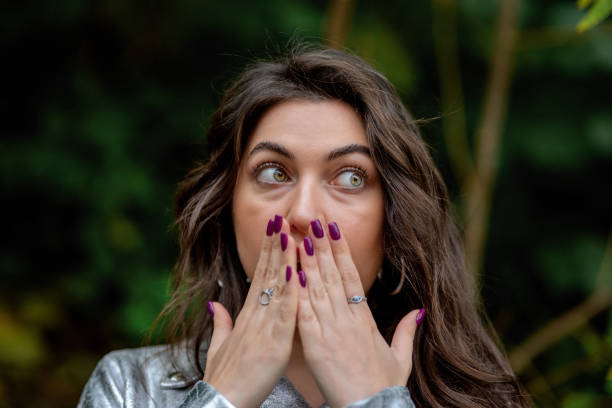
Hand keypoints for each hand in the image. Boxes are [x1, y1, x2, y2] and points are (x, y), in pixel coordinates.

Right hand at [204, 215, 298, 407]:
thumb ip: (221, 322)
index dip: (267, 252)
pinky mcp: (274, 342)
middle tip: (282, 218)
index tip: (274, 230)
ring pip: (276, 286)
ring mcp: (264, 326)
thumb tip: (216, 303)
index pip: (260, 275)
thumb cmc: (226, 376)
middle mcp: (256, 315)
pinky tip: (294, 272)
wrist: (223, 401)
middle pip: (267, 273)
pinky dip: (289, 292)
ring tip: (289, 232)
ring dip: (284, 258)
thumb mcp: (221, 345)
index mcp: (248, 315)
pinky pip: (284, 313)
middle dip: (275, 244)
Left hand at [297, 218, 421, 407]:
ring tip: (300, 236)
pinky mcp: (316, 345)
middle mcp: (347, 318)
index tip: (334, 230)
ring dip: (307, 261)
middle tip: (313, 220)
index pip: (351, 276)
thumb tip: (418, 312)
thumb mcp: (400, 358)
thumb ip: (406, 332)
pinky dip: (297, 292)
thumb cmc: (383, 386)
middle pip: (332, 274)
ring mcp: (331, 329)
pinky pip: (304, 313)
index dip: (341, 251)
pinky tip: (291, 273)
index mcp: (365, 318)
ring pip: (317, 288)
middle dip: (322, 245)